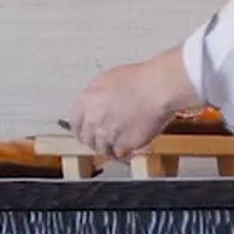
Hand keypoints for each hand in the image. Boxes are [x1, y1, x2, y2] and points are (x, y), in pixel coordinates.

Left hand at [72, 48, 198, 157]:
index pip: (74, 124)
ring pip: (102, 149)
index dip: (81, 129)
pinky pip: (119, 153)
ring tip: (121, 140)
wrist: (159, 88)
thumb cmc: (140, 79)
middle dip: (95, 139)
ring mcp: (107, 133)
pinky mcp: (122, 144)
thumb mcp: (108, 79)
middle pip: (87, 139)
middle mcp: (93, 118)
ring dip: (111, 146)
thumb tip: (91, 107)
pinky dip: (124, 151)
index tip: (86, 132)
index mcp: (86, 100)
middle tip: (107, 136)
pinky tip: (130, 145)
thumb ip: (95, 96)